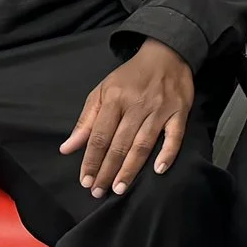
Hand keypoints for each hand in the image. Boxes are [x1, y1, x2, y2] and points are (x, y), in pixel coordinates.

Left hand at [61, 41, 193, 196]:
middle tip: (98, 192)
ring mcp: (159, 109)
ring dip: (130, 168)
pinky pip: (174, 136)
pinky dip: (168, 153)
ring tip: (119, 188)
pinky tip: (159, 170)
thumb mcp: (103, 91)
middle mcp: (137, 105)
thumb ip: (86, 120)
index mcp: (115, 99)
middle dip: (107, 170)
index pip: (99, 136)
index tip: (85, 181)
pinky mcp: (179, 111)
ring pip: (143, 143)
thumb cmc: (131, 77)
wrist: (166, 54)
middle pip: (119, 143)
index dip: (91, 160)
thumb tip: (67, 148)